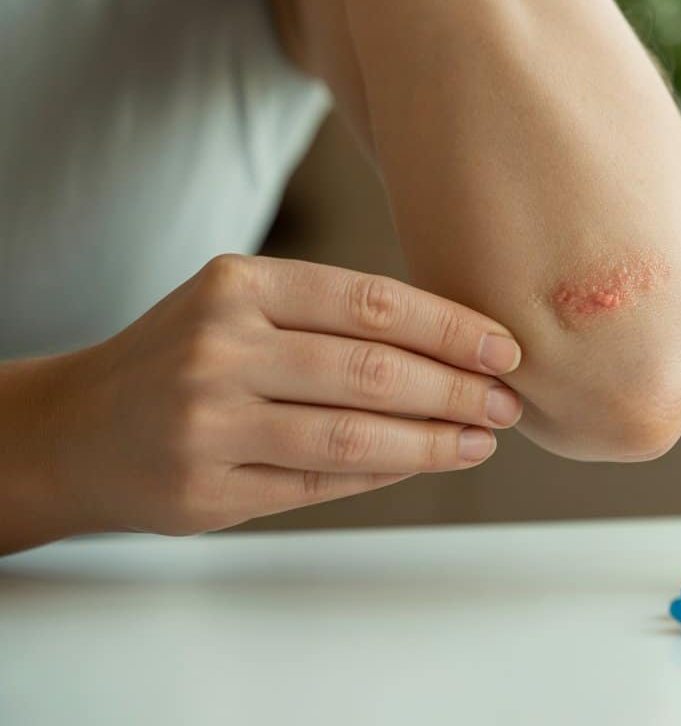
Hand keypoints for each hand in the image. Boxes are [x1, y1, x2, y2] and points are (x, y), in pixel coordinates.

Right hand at [27, 254, 523, 538]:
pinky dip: (386, 473)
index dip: (451, 328)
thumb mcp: (241, 307)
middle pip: (371, 371)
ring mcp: (207, 425)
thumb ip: (330, 318)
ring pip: (353, 435)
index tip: (505, 347)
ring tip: (482, 438)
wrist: (73, 429)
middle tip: (508, 401)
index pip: (371, 302)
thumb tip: (456, 344)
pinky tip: (426, 460)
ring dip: (434, 441)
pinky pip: (321, 484)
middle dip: (456, 389)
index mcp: (237, 286)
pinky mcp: (205, 493)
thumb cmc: (184, 356)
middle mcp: (219, 350)